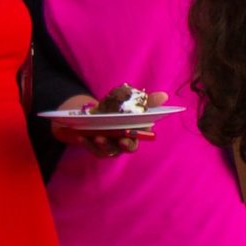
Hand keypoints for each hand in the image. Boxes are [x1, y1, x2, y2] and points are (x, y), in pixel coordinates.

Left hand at [52, 92, 167, 156]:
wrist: (100, 113)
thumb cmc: (120, 110)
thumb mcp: (132, 102)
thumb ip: (147, 101)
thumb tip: (164, 95)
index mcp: (136, 132)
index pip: (139, 138)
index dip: (135, 138)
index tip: (128, 136)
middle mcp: (125, 142)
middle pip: (126, 147)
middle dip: (122, 145)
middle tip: (118, 139)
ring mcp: (111, 146)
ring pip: (109, 150)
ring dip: (103, 145)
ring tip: (97, 137)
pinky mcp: (97, 147)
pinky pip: (93, 148)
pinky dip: (87, 143)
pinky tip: (81, 137)